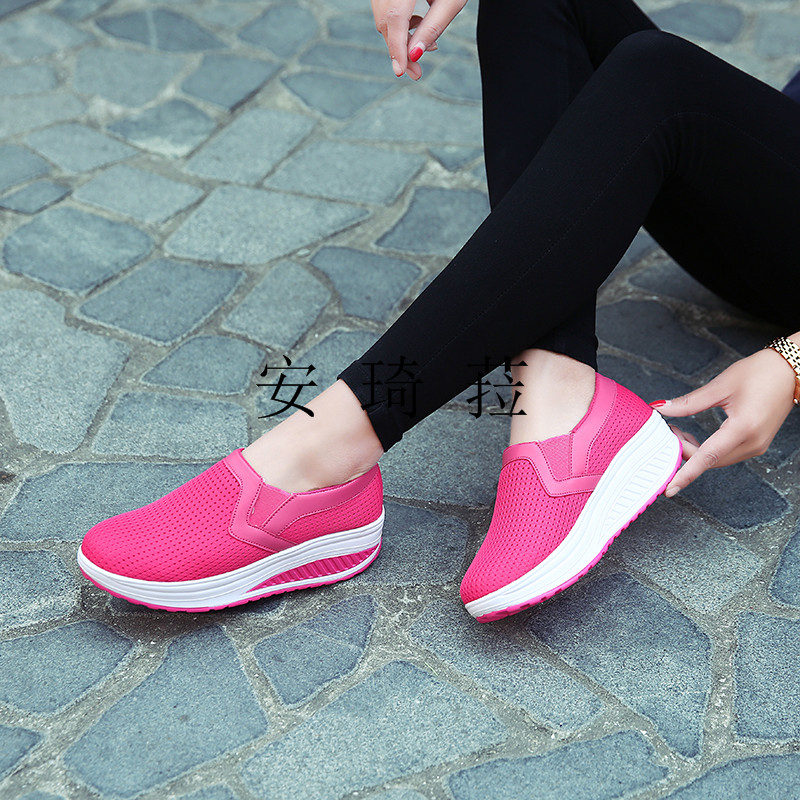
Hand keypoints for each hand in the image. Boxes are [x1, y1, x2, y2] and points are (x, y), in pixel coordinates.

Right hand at [371, 0, 466, 79]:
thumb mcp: (451, 2)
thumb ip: (432, 27)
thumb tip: (414, 55)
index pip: (395, 17)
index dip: (396, 47)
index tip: (400, 72)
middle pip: (386, 20)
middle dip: (400, 48)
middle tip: (416, 71)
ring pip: (383, 17)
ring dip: (400, 38)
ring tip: (426, 43)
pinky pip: (384, 9)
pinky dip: (398, 25)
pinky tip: (417, 24)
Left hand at [654, 346, 797, 496]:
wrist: (789, 370)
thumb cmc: (759, 373)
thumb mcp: (720, 386)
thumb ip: (689, 402)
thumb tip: (663, 409)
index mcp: (743, 428)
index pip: (707, 457)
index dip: (686, 474)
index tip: (669, 488)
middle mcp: (753, 442)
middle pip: (710, 461)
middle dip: (685, 452)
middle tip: (668, 434)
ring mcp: (757, 445)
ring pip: (718, 460)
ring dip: (695, 452)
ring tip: (679, 433)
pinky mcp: (757, 443)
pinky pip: (727, 455)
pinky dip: (708, 451)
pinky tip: (696, 438)